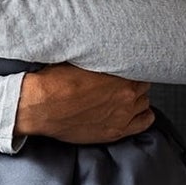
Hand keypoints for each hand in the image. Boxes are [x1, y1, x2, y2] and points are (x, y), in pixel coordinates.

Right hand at [14, 63, 154, 143]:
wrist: (41, 106)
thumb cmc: (56, 82)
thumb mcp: (81, 60)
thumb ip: (101, 58)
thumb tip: (107, 53)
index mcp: (120, 75)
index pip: (140, 68)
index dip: (131, 68)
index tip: (125, 68)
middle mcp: (126, 96)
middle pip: (143, 86)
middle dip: (135, 82)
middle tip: (124, 81)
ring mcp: (122, 116)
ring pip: (144, 103)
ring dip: (137, 98)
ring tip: (126, 96)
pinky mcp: (115, 132)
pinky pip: (144, 123)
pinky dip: (143, 116)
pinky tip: (136, 112)